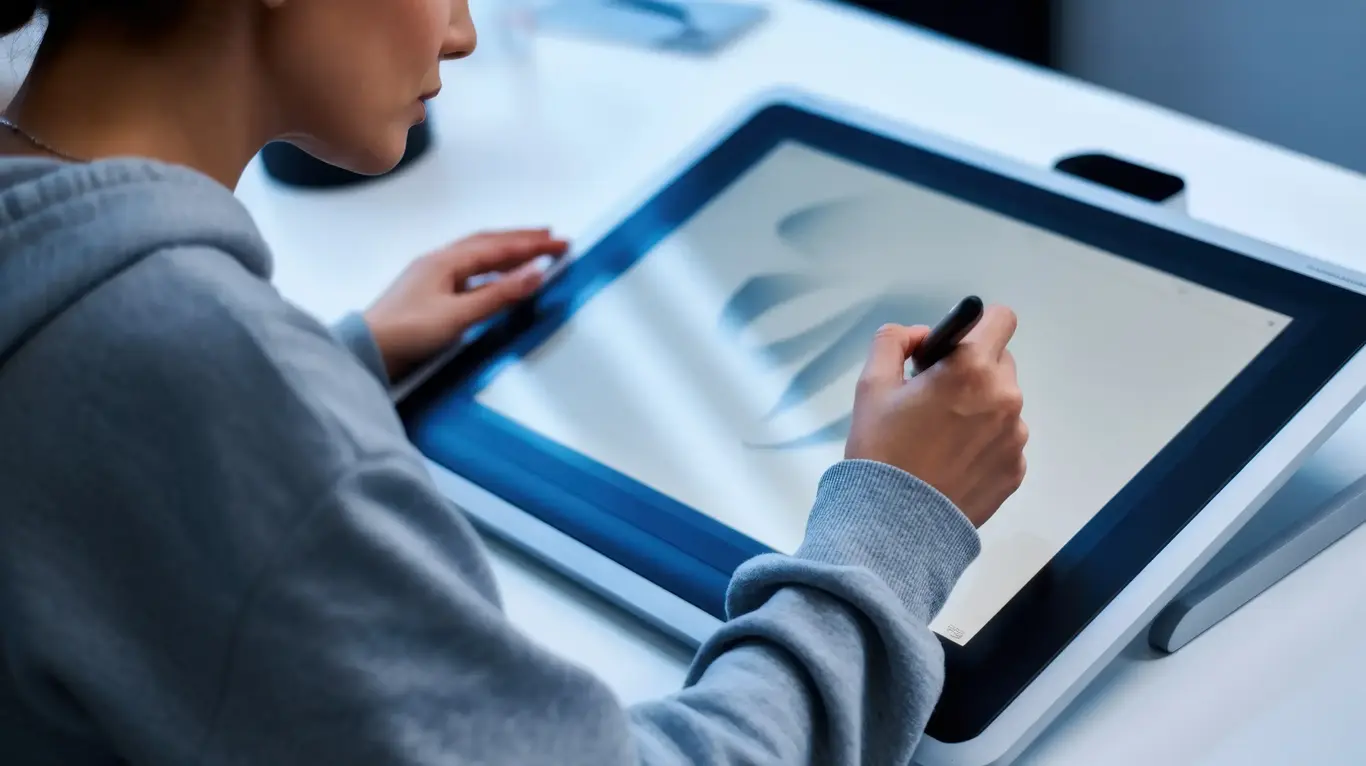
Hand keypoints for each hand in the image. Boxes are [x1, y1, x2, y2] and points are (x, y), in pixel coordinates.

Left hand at [364, 229, 568, 380]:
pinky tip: (498, 281)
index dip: (531, 245)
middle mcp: (438, 264)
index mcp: (444, 262)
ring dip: (506, 255)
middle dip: (521, 241)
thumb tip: (534, 274)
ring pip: (477, 259)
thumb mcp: (458, 315)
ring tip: (531, 255)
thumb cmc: (404, 334)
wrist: (367, 353)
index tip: (559, 243)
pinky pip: (468, 276)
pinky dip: (491, 274)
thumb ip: (499, 295)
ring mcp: (432, 280)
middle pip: (487, 245)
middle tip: (550, 239)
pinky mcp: (429, 297)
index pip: (498, 247)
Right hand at [844, 306, 1027, 526]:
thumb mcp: (872, 385)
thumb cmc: (881, 449)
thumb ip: (895, 341)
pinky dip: (984, 444)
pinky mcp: (1016, 471)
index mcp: (972, 370)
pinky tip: (952, 463)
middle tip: (936, 397)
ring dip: (980, 409)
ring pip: (1003, 404)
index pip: (1001, 319)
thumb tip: (921, 336)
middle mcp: (1005, 398)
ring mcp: (1015, 438)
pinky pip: (1005, 441)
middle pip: (1001, 362)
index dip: (975, 327)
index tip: (952, 350)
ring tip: (941, 438)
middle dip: (973, 370)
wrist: (893, 524)